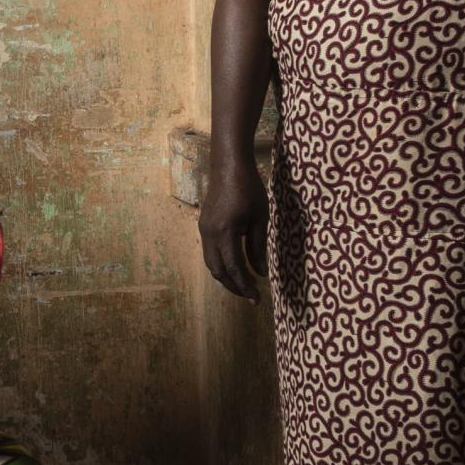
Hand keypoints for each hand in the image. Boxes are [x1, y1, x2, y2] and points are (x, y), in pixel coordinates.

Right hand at [199, 152, 269, 300]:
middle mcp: (209, 234)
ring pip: (211, 263)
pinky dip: (221, 264)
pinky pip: (210, 252)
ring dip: (226, 277)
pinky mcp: (204, 226)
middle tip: (251, 295)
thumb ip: (258, 247)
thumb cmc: (249, 189)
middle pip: (218, 270)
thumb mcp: (259, 219)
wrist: (228, 166)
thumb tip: (260, 272)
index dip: (245, 285)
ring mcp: (204, 230)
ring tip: (243, 284)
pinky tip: (234, 266)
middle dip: (234, 286)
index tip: (257, 298)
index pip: (233, 268)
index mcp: (225, 232)